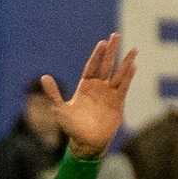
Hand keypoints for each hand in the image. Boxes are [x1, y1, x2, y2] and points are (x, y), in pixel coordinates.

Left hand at [42, 32, 137, 158]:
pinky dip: (128, 77)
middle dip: (111, 51)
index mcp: (84, 87)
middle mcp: (98, 87)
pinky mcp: (118, 102)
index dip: (97, 55)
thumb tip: (44, 76)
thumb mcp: (60, 109)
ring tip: (133, 49)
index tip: (102, 43)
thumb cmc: (72, 127)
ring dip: (125, 62)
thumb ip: (54, 93)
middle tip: (116, 35)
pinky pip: (124, 87)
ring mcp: (109, 94)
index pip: (92, 67)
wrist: (87, 143)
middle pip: (106, 65)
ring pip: (118, 74)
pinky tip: (134, 66)